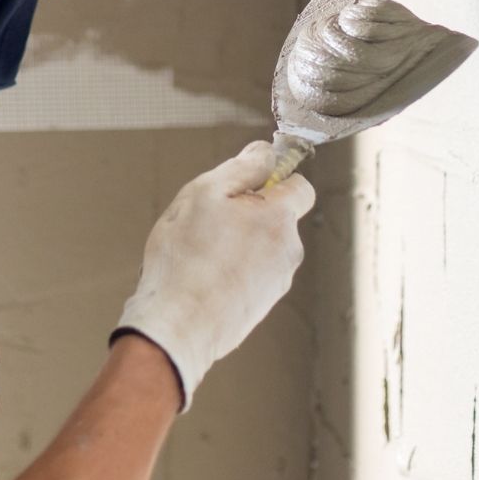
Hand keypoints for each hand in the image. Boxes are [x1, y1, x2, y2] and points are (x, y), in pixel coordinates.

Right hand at [113, 141, 315, 409]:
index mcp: (280, 219)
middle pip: (277, 217)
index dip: (273, 179)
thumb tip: (265, 153)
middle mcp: (288, 251)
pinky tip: (203, 277)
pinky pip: (252, 274)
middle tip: (209, 221)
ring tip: (200, 254)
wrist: (178, 326)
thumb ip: (242, 167)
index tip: (243, 186)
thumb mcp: (205, 193)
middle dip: (250, 213)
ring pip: (262, 246)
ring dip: (238, 243)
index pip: (300, 186)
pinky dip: (232, 270)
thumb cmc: (186, 259)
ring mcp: (278, 282)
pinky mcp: (262, 305)